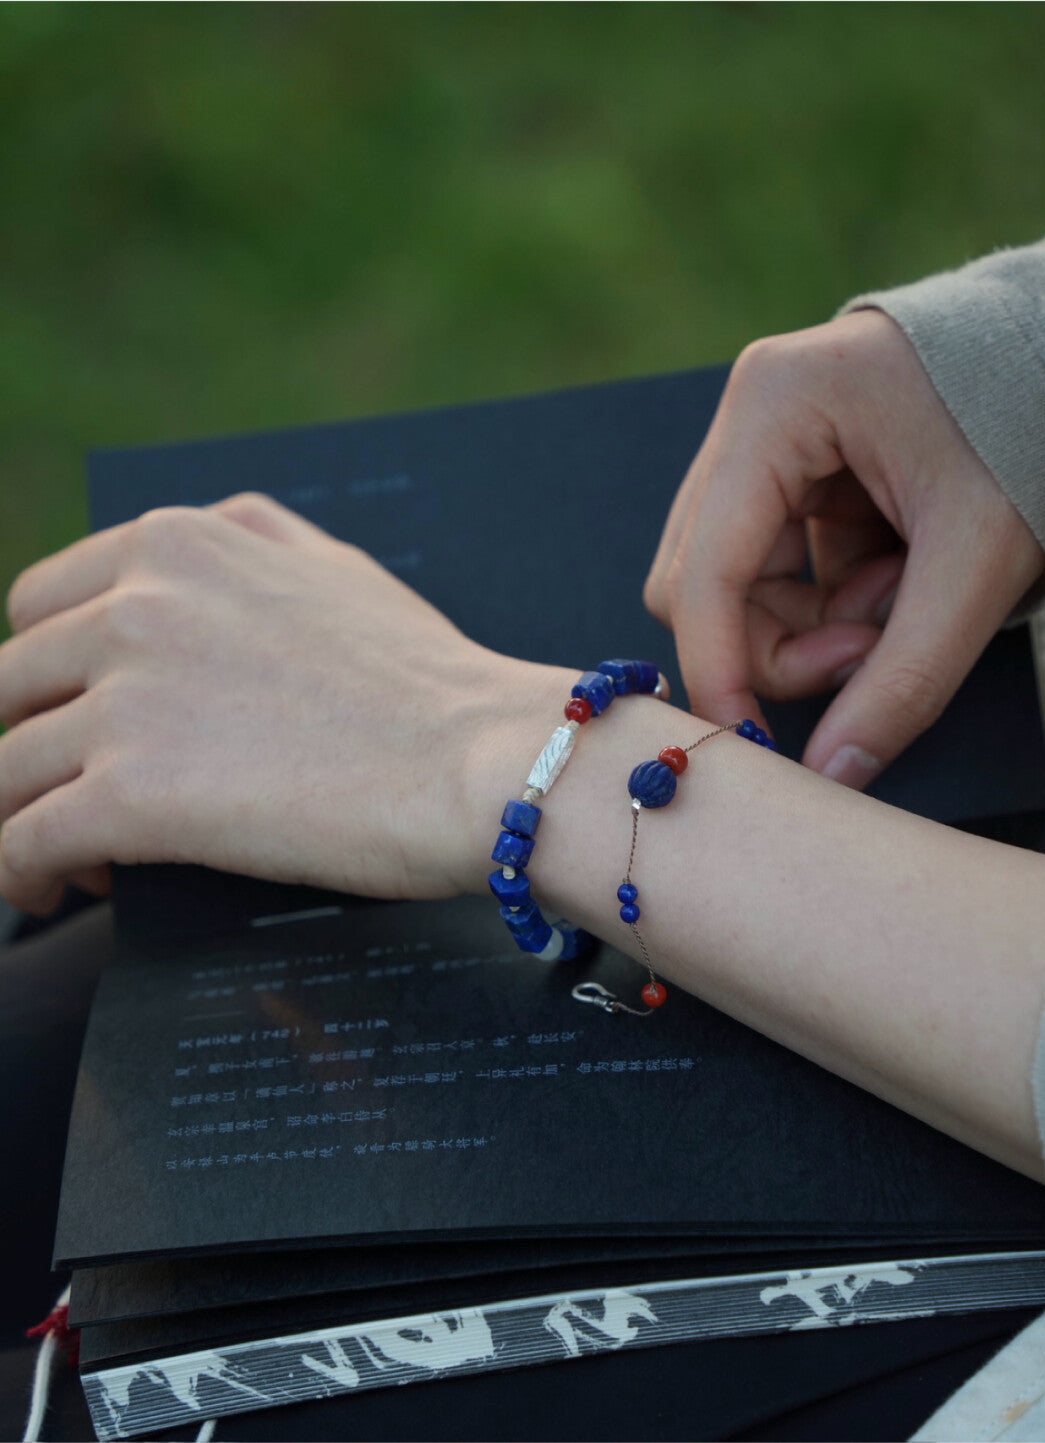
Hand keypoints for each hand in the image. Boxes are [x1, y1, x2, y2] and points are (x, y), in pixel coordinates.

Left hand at [0, 495, 560, 912]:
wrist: (481, 758)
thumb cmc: (426, 681)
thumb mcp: (334, 565)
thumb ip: (249, 539)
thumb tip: (193, 544)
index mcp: (174, 545)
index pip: (38, 606)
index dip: (46, 675)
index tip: (70, 722)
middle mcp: (133, 607)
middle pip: (11, 688)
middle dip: (30, 745)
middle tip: (68, 795)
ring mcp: (127, 701)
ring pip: (4, 769)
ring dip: (16, 817)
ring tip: (61, 861)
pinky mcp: (133, 795)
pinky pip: (24, 839)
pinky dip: (22, 872)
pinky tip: (55, 891)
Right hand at [644, 311, 1044, 787]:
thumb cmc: (1036, 429)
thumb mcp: (979, 559)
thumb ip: (905, 678)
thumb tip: (833, 778)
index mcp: (776, 406)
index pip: (703, 571)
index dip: (718, 670)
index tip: (748, 748)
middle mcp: (750, 416)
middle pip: (704, 583)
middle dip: (784, 641)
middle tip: (875, 650)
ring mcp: (765, 441)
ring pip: (739, 585)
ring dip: (817, 623)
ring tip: (907, 595)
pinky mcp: (791, 468)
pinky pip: (779, 569)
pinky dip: (834, 599)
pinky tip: (900, 573)